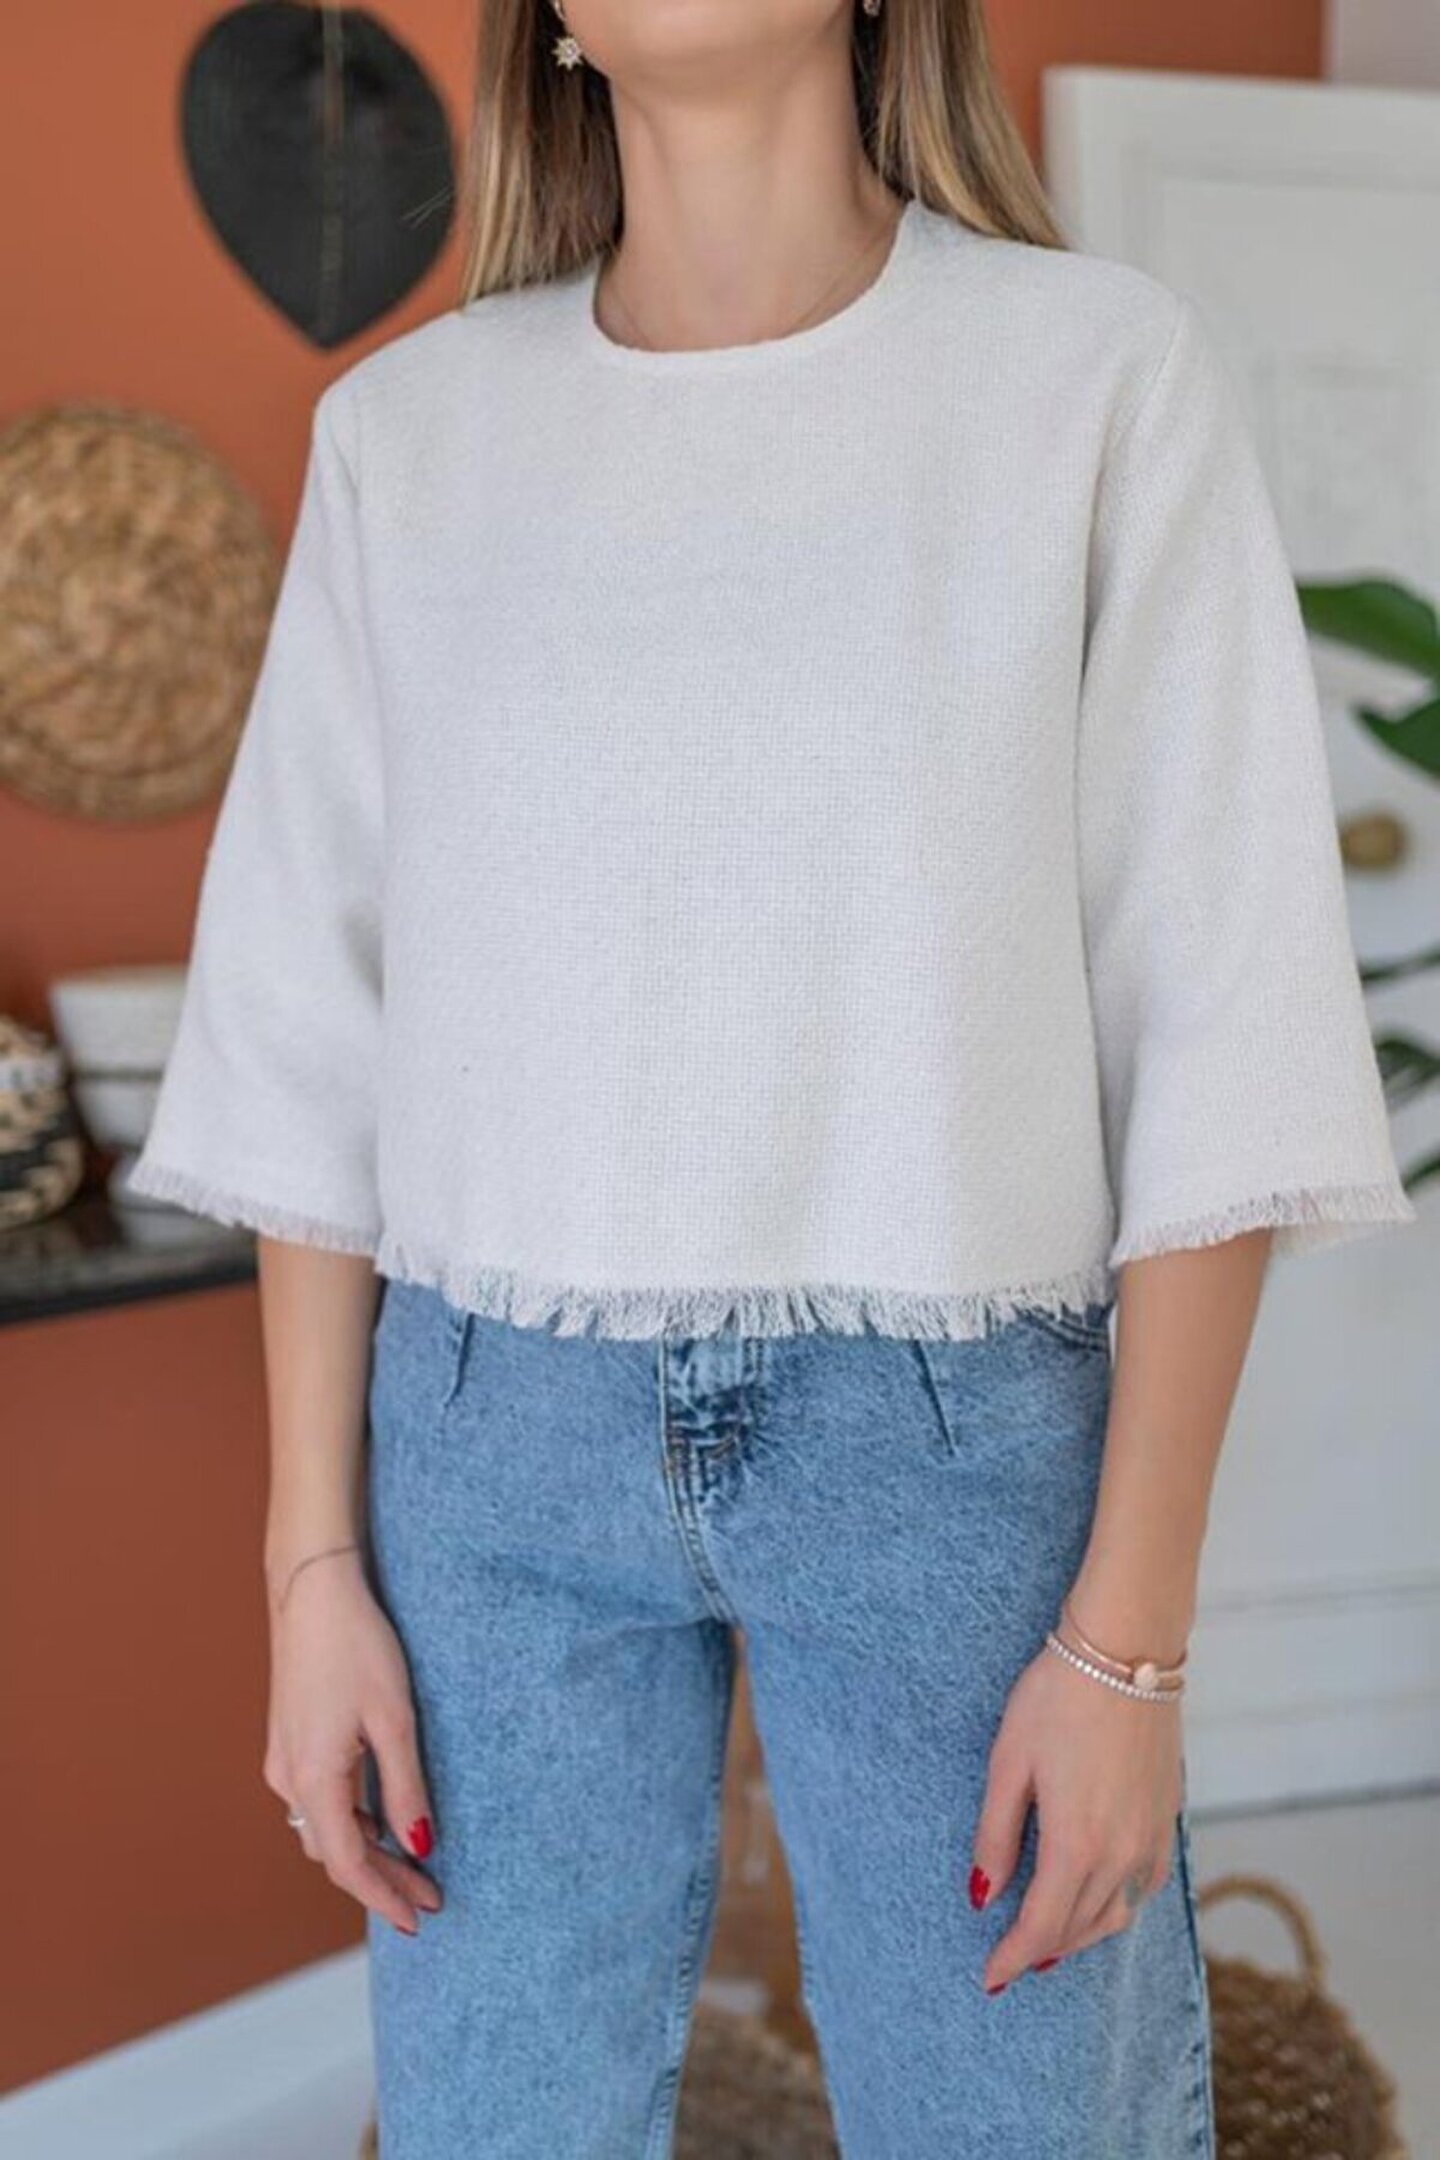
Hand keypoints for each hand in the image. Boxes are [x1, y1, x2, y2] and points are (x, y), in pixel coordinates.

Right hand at [263, 1546, 442, 1934]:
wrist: (311, 1589)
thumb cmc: (356, 1645)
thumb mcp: (394, 1719)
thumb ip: (404, 1788)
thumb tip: (419, 1846)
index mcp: (312, 1779)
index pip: (348, 1864)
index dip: (384, 1897)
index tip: (418, 1919)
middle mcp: (287, 1777)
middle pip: (334, 1852)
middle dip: (380, 1880)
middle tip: (428, 1897)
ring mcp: (283, 1758)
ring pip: (323, 1828)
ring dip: (365, 1851)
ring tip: (413, 1863)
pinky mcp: (289, 1739)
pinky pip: (316, 1801)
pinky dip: (349, 1820)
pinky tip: (381, 1817)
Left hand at [969, 1642, 1181, 1991]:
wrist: (1126, 1650)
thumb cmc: (1058, 1697)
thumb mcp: (1009, 1762)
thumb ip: (996, 1835)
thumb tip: (983, 1895)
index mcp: (1076, 1845)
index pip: (1042, 1926)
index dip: (1013, 1957)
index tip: (990, 1978)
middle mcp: (1122, 1854)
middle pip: (1080, 1927)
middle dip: (1044, 1949)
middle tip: (1012, 1959)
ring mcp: (1152, 1837)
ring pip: (1118, 1913)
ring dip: (1082, 1934)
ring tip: (1050, 1937)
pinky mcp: (1168, 1816)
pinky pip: (1145, 1884)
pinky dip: (1118, 1904)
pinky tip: (1099, 1896)